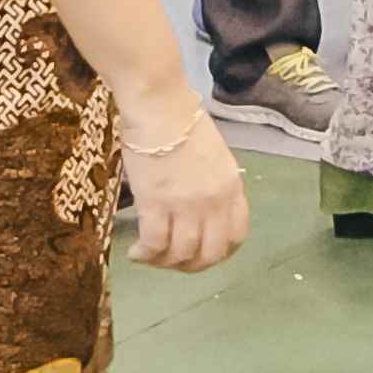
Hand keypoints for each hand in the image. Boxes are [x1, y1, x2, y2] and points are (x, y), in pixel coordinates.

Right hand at [116, 92, 247, 271]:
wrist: (159, 105)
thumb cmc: (181, 122)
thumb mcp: (215, 156)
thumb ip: (215, 186)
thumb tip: (203, 210)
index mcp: (232, 187)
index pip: (236, 236)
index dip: (219, 253)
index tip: (200, 253)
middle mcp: (214, 201)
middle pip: (210, 254)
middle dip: (190, 266)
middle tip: (172, 262)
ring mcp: (186, 204)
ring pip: (181, 254)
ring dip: (163, 263)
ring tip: (148, 256)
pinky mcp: (156, 204)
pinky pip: (155, 244)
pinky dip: (145, 255)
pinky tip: (135, 252)